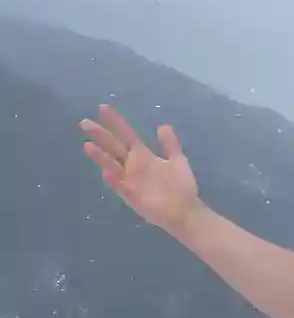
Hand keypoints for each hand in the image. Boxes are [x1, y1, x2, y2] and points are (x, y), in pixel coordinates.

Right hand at [81, 105, 200, 233]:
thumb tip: (162, 126)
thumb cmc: (181, 186)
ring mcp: (130, 180)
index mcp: (142, 155)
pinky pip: (120, 186)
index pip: (125, 134)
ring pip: (111, 165)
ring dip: (100, 157)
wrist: (185, 210)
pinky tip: (106, 173)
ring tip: (87, 146)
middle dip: (100, 135)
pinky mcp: (132, 195)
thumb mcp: (177, 160)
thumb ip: (170, 144)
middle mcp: (133, 165)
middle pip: (113, 147)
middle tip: (84, 122)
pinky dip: (113, 180)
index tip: (102, 107)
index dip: (115, 121)